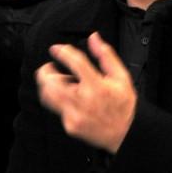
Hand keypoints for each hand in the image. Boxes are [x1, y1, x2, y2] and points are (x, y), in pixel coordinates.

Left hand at [36, 32, 136, 152]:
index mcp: (97, 86)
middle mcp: (83, 101)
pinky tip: (69, 97)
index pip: (76, 63)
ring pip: (48, 97)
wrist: (126, 133)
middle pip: (51, 83)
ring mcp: (75, 115)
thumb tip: (94, 39)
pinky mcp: (70, 125)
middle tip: (49, 67)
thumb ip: (106, 55)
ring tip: (57, 81)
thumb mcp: (121, 76)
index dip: (63, 52)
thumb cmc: (123, 105)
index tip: (57, 49)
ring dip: (48, 86)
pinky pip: (57, 109)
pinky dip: (59, 99)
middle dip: (45, 72)